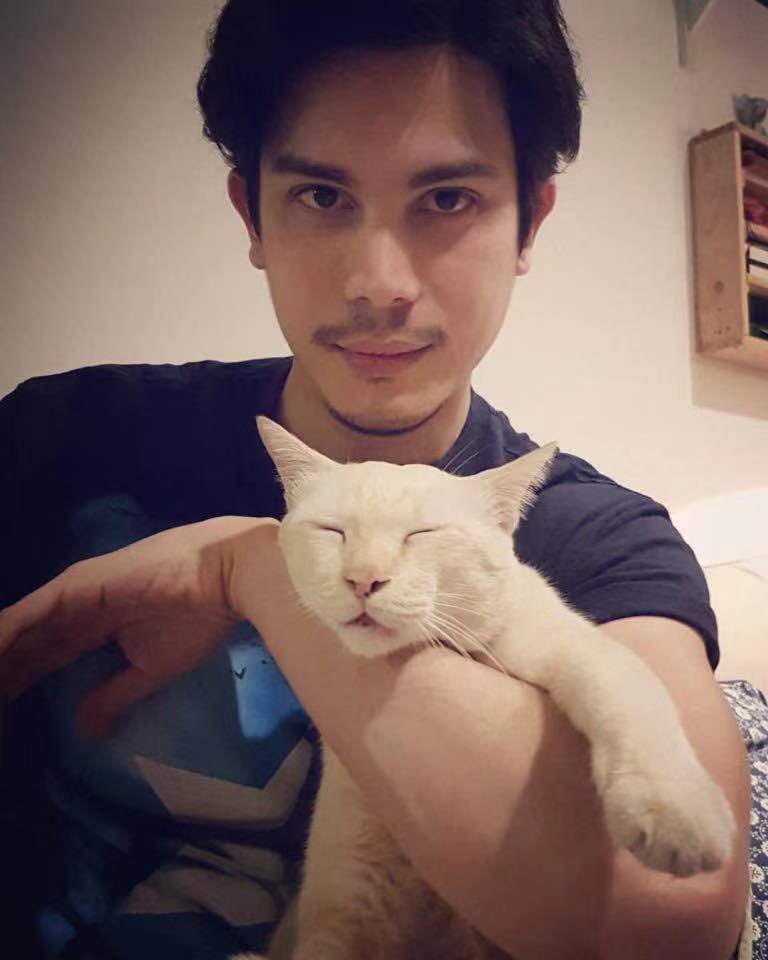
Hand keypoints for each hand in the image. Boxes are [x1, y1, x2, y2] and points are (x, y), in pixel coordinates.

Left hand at [0, 515, 279, 737]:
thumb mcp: (150, 670)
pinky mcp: (72, 587)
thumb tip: (88, 734)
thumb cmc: (196, 618)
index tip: (5, 718)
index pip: (43, 658)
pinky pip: (23, 618)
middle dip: (4, 677)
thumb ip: (114, 697)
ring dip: (0, 663)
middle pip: (23, 648)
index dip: (18, 685)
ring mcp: (70, 595)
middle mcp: (73, 608)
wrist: (224, 577)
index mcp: (91, 626)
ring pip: (16, 634)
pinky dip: (2, 641)